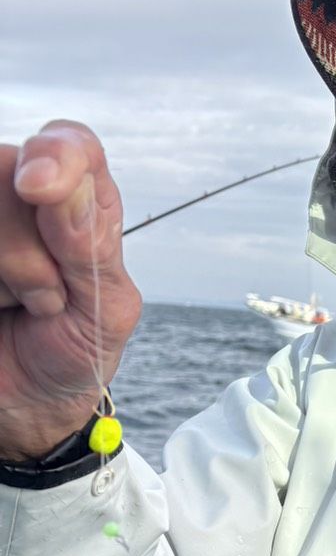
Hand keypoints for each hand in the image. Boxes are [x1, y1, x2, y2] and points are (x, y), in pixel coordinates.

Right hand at [0, 122, 140, 458]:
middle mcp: (20, 198)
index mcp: (79, 204)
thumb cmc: (72, 353)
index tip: (39, 187)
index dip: (57, 154)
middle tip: (46, 299)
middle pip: (6, 170)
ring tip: (18, 308)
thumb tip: (58, 186)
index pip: (72, 144)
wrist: (25, 411)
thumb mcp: (105, 310)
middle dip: (28, 247)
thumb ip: (90, 245)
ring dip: (7, 269)